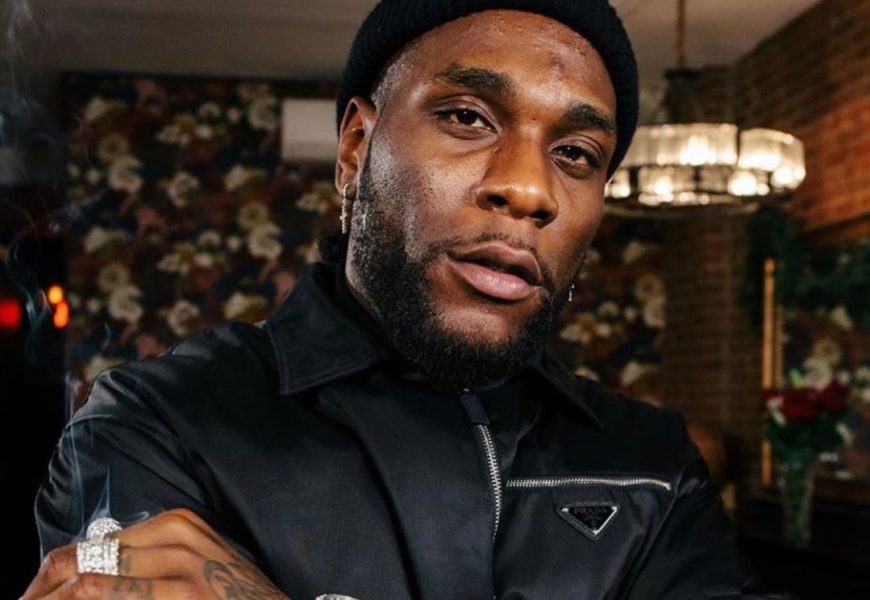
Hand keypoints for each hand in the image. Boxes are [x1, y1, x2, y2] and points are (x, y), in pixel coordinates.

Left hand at [22, 508, 288, 599]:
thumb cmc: (232, 593)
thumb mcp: (195, 560)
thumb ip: (152, 556)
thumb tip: (94, 566)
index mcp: (178, 522)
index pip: (99, 544)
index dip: (58, 572)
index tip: (43, 594)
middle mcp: (178, 535)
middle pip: (92, 558)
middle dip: (54, 586)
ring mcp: (182, 569)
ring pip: (99, 579)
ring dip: (69, 594)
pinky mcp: (184, 594)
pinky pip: (122, 595)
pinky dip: (96, 598)